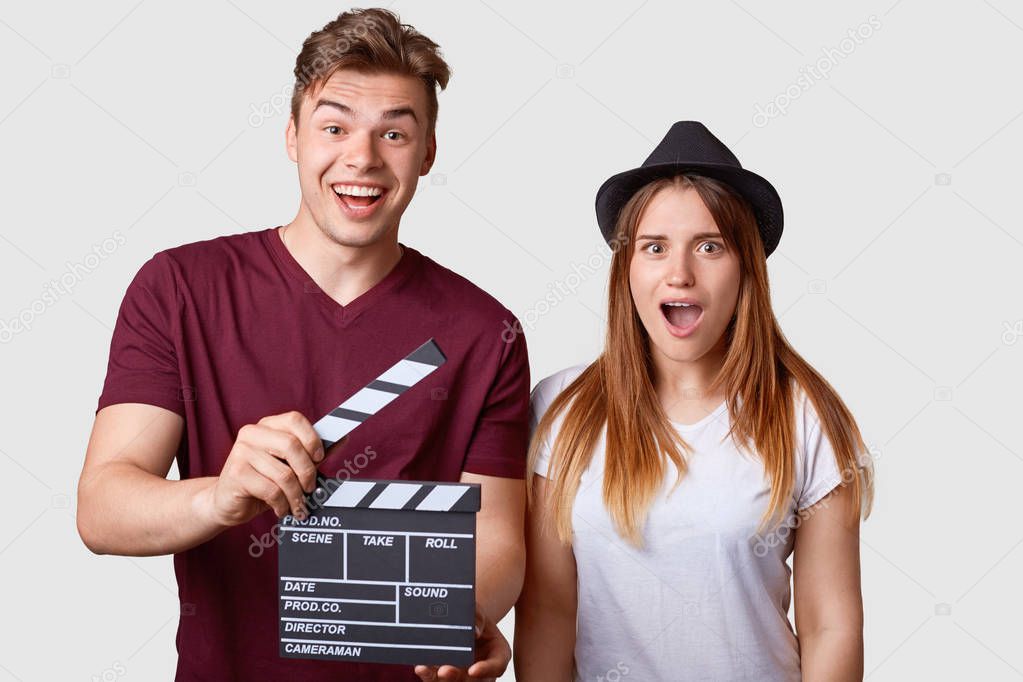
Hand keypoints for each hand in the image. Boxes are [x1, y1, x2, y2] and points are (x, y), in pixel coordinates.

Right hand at [203, 411, 323, 526]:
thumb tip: (342, 439)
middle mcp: (252, 433)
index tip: (320, 458)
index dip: (312, 439)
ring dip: (296, 495)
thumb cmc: (262, 482)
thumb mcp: (288, 466)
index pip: (295, 419)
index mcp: (267, 426)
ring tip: (296, 505)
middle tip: (310, 488)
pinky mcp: (236, 473)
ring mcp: (241, 452)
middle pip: (291, 446)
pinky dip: (282, 504)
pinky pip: (271, 490)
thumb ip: (312, 453)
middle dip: (307, 471)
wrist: (226, 502)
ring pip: (283, 473)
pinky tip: (281, 508)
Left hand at [414, 606, 509, 680]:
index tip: (473, 670)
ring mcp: (464, 675)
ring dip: (437, 679)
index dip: (486, 671)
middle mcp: (482, 670)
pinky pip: (436, 679)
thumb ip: (477, 616)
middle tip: (444, 671)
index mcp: (498, 654)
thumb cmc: (473, 616)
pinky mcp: (445, 675)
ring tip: (424, 669)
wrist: (462, 621)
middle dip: (456, 677)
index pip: (497, 666)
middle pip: (472, 681)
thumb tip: (474, 631)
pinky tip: (420, 667)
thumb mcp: (477, 610)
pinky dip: (428, 674)